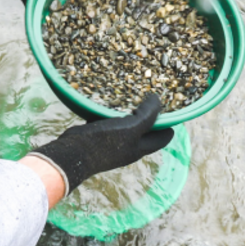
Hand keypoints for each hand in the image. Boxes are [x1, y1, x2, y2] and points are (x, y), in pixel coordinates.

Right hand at [27, 94, 170, 192]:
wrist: (73, 152)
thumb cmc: (105, 142)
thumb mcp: (132, 128)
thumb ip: (148, 115)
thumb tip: (158, 100)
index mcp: (140, 148)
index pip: (163, 137)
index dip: (170, 122)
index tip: (172, 105)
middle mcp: (129, 147)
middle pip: (146, 130)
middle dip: (151, 114)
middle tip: (151, 95)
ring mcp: (113, 142)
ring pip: (127, 124)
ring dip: (130, 111)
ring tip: (133, 92)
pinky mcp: (98, 136)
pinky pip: (110, 121)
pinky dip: (112, 111)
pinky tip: (109, 98)